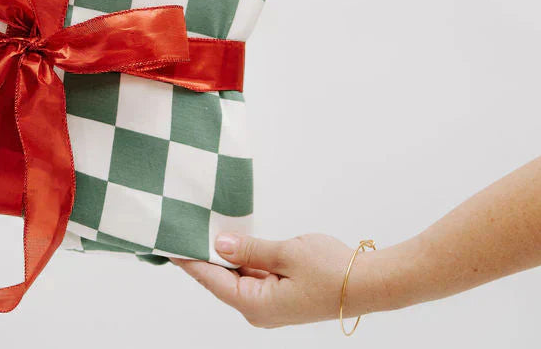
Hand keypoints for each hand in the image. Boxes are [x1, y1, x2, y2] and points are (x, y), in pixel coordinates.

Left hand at [173, 232, 391, 327]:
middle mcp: (259, 310)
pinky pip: (254, 276)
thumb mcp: (285, 252)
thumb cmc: (332, 270)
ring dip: (225, 257)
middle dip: (204, 256)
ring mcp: (271, 304)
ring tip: (204, 232)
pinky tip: (234, 242)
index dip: (188, 260)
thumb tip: (218, 243)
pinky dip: (244, 260)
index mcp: (255, 305)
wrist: (372, 283)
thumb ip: (248, 248)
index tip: (168, 245)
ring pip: (237, 277)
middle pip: (221, 280)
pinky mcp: (282, 296)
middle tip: (183, 231)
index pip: (210, 279)